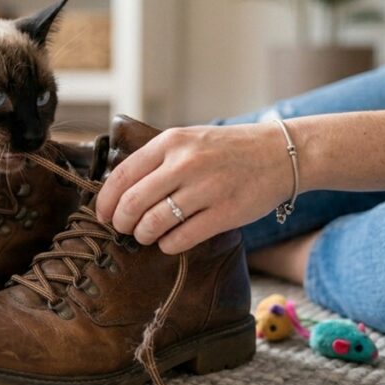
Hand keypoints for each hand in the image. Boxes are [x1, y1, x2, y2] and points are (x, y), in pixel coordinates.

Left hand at [94, 123, 294, 254]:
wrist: (280, 154)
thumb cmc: (227, 150)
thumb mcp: (189, 140)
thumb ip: (156, 160)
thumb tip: (117, 191)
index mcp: (171, 142)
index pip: (122, 176)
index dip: (105, 201)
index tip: (103, 214)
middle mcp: (185, 163)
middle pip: (132, 203)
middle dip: (121, 222)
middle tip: (123, 228)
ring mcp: (206, 189)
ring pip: (153, 224)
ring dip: (143, 235)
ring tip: (146, 235)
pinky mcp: (225, 213)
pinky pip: (180, 239)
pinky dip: (168, 244)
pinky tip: (170, 240)